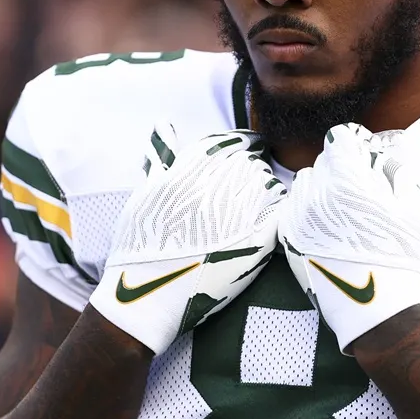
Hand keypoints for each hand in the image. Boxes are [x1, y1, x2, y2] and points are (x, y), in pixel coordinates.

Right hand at [90, 124, 284, 354]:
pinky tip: (267, 217)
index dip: (243, 145)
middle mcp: (214, 188)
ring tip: (256, 201)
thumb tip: (165, 124)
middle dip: (254, 167)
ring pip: (268, 184)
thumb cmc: (141, 244)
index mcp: (189, 171)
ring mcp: (236, 215)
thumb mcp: (145, 193)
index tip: (249, 149)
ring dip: (266, 189)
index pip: (231, 143)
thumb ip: (161, 156)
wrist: (147, 294)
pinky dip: (276, 211)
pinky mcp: (254, 243)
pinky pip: (278, 213)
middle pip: (251, 163)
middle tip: (252, 180)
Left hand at [280, 123, 419, 352]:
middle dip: (341, 168)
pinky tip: (328, 228)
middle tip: (360, 189)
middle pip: (323, 160)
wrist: (376, 308)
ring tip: (343, 210)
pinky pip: (294, 208)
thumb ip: (397, 172)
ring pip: (305, 183)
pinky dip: (308, 210)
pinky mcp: (288, 237)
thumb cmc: (401, 259)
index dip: (354, 144)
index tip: (363, 154)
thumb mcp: (413, 209)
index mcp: (347, 180)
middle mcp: (316, 194)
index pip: (339, 139)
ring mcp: (298, 216)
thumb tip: (389, 152)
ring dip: (322, 188)